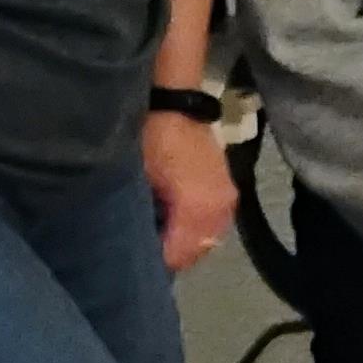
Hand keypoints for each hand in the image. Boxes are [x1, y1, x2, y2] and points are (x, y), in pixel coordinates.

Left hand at [142, 114, 233, 274]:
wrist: (176, 102)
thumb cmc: (150, 140)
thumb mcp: (139, 181)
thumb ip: (144, 219)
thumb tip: (137, 246)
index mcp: (198, 208)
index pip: (177, 256)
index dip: (154, 260)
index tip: (133, 255)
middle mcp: (220, 210)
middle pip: (194, 252)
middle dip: (170, 253)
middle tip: (144, 244)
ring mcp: (228, 200)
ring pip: (206, 240)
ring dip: (183, 241)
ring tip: (159, 231)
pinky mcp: (229, 190)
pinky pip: (213, 224)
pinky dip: (195, 227)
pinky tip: (174, 217)